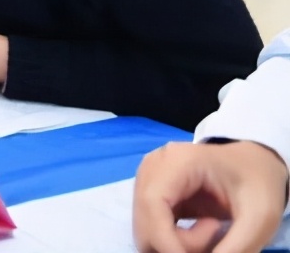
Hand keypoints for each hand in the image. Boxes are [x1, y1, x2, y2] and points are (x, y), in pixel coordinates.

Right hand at [134, 141, 288, 252]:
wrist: (253, 164)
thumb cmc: (258, 182)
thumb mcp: (259, 216)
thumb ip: (236, 247)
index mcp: (176, 161)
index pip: (152, 203)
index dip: (164, 239)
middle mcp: (152, 167)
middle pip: (145, 221)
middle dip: (176, 244)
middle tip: (216, 237)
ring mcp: (147, 180)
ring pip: (145, 230)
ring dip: (176, 243)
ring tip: (211, 230)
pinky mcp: (150, 195)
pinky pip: (151, 229)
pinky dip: (173, 241)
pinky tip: (200, 231)